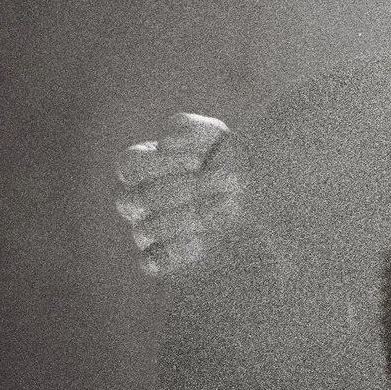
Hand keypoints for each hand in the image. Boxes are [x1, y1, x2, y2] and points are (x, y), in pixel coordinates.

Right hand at [114, 111, 241, 276]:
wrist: (261, 205)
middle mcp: (137, 200)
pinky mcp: (160, 259)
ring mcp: (146, 230)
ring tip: (227, 206)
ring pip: (146, 228)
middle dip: (185, 188)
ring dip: (190, 216)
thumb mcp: (217, 137)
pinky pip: (150, 261)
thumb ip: (190, 128)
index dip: (161, 163)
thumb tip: (164, 142)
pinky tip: (204, 239)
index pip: (129, 164)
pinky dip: (176, 251)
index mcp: (142, 166)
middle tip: (225, 181)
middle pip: (136, 198)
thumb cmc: (229, 165)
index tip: (198, 161)